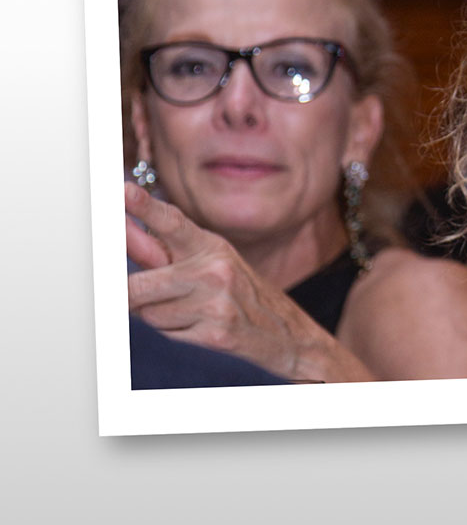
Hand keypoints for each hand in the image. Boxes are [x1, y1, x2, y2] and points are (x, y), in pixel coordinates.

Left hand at [124, 182, 373, 382]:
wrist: (285, 331)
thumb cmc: (236, 291)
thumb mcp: (207, 261)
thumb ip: (161, 249)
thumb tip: (121, 231)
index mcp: (210, 246)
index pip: (172, 222)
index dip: (146, 207)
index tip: (124, 192)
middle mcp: (215, 270)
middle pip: (137, 286)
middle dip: (129, 295)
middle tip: (137, 295)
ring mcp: (216, 302)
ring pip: (148, 314)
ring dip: (157, 316)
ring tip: (188, 311)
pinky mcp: (215, 333)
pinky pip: (166, 334)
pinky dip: (173, 333)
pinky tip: (198, 327)